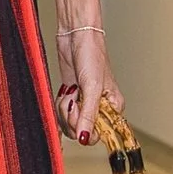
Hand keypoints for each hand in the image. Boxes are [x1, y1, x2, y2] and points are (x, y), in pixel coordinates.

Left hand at [54, 28, 124, 144]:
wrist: (76, 35)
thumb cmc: (92, 55)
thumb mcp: (92, 87)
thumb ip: (89, 115)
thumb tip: (85, 138)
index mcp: (113, 107)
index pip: (99, 134)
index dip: (85, 128)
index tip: (80, 110)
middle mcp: (99, 107)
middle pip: (81, 130)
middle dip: (72, 117)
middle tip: (73, 100)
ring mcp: (84, 102)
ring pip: (69, 122)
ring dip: (64, 110)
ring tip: (70, 93)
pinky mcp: (71, 96)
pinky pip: (62, 112)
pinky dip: (59, 106)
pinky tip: (64, 94)